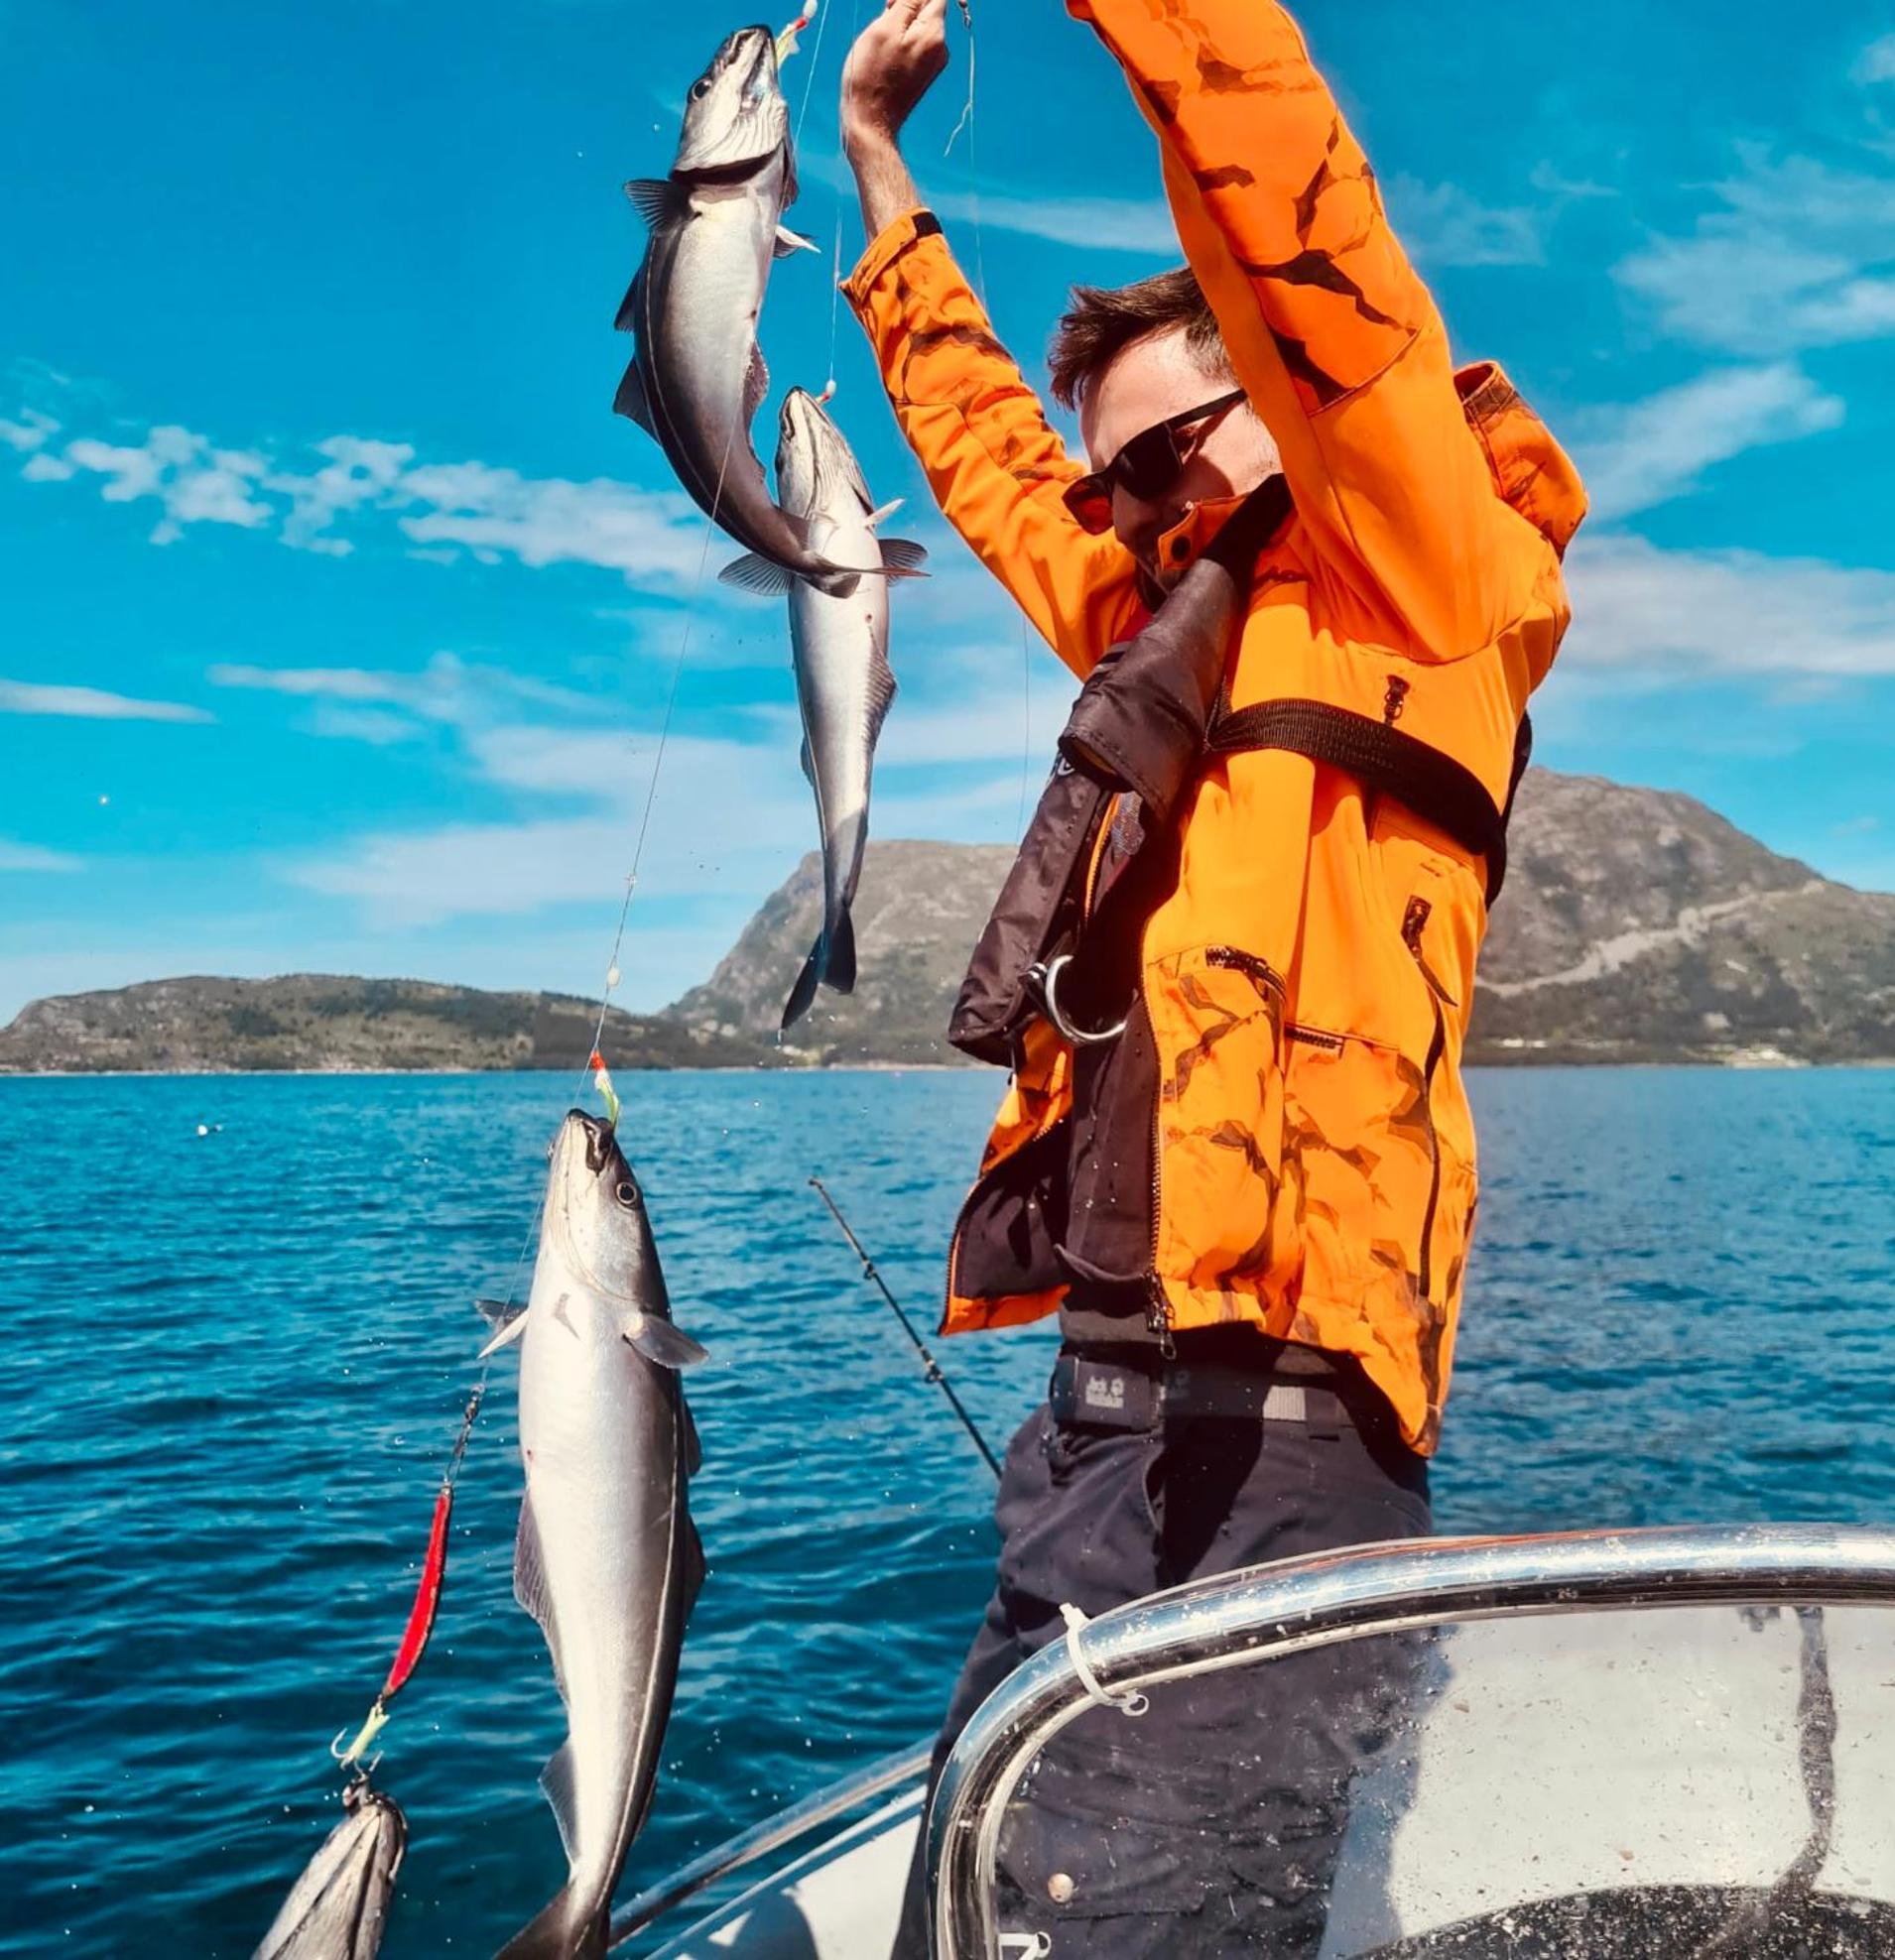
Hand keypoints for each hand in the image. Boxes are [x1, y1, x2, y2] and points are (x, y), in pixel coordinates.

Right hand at [841, 0, 950, 159]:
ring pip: (919, 24)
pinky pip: (915, 42)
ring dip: (900, 23)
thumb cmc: (872, 76)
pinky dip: (900, 40)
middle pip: (928, 6)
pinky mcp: (924, 72)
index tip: (891, 4)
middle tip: (883, 17)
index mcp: (934, 32)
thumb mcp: (886, 28)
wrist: (871, 122)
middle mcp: (941, 46)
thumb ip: (908, 1)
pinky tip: (885, 55)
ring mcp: (934, 61)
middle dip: (905, 5)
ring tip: (881, 42)